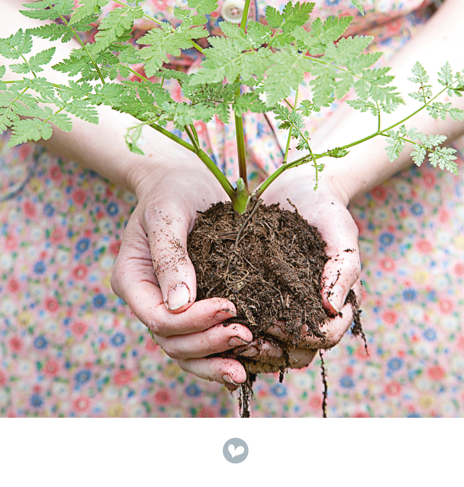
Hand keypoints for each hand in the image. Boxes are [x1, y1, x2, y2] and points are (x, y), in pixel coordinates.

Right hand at [110, 143, 253, 387]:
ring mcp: (168, 307)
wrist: (183, 180)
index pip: (158, 318)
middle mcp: (147, 300)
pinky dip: (220, 355)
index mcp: (132, 279)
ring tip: (245, 369)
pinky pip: (202, 341)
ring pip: (185, 352)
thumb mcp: (167, 212)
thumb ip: (170, 255)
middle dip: (207, 344)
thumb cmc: (172, 189)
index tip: (229, 306)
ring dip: (214, 361)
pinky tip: (246, 364)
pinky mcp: (192, 307)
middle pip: (171, 342)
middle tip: (246, 335)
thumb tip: (179, 305)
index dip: (192, 321)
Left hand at [232, 166, 361, 373]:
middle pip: (297, 352)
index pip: (326, 335)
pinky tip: (212, 324)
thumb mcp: (340, 231)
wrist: (298, 187)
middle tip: (244, 339)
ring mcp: (284, 309)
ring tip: (225, 335)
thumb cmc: (326, 210)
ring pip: (272, 348)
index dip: (304, 335)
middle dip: (273, 351)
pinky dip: (234, 333)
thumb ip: (343, 267)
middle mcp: (309, 313)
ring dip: (251, 350)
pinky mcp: (259, 298)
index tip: (279, 323)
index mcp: (334, 304)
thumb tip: (332, 307)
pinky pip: (250, 327)